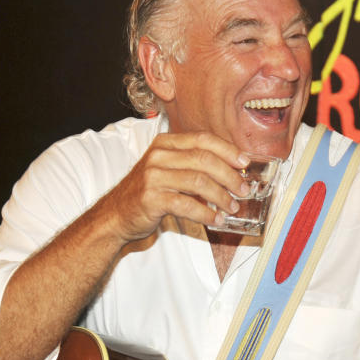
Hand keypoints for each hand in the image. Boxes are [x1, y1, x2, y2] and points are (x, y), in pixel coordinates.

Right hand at [100, 131, 250, 241]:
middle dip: (230, 176)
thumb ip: (193, 164)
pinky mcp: (151, 199)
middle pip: (205, 160)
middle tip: (243, 190)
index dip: (228, 150)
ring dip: (221, 196)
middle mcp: (158, 155)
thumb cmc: (148, 192)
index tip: (245, 163)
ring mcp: (153, 176)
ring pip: (199, 181)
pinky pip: (187, 205)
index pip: (203, 139)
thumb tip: (232, 170)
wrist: (115, 215)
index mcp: (165, 143)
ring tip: (232, 207)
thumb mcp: (168, 169)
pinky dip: (206, 214)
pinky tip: (216, 220)